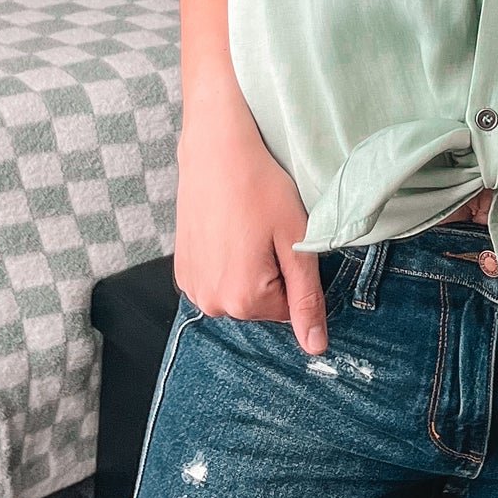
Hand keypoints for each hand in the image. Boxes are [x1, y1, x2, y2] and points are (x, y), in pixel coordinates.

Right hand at [174, 87, 331, 355]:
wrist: (216, 149)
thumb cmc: (262, 188)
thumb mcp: (297, 241)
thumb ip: (307, 299)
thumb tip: (316, 349)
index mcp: (244, 300)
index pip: (289, 310)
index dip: (294, 273)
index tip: (284, 238)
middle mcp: (211, 303)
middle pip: (262, 304)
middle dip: (271, 273)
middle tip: (264, 229)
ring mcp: (191, 286)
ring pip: (239, 291)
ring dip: (248, 267)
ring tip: (244, 226)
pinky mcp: (180, 268)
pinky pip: (217, 278)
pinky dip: (226, 259)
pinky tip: (226, 227)